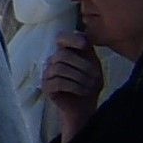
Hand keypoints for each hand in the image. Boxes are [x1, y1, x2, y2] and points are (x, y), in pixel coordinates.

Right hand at [38, 24, 98, 142]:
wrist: (85, 106)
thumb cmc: (89, 84)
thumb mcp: (93, 66)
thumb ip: (88, 52)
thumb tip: (84, 37)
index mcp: (65, 52)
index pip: (61, 38)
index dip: (71, 39)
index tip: (85, 46)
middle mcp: (53, 60)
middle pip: (62, 55)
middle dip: (83, 66)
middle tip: (96, 78)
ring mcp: (47, 73)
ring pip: (60, 68)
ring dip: (80, 78)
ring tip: (91, 86)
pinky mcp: (46, 87)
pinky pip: (58, 82)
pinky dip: (75, 87)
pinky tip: (83, 91)